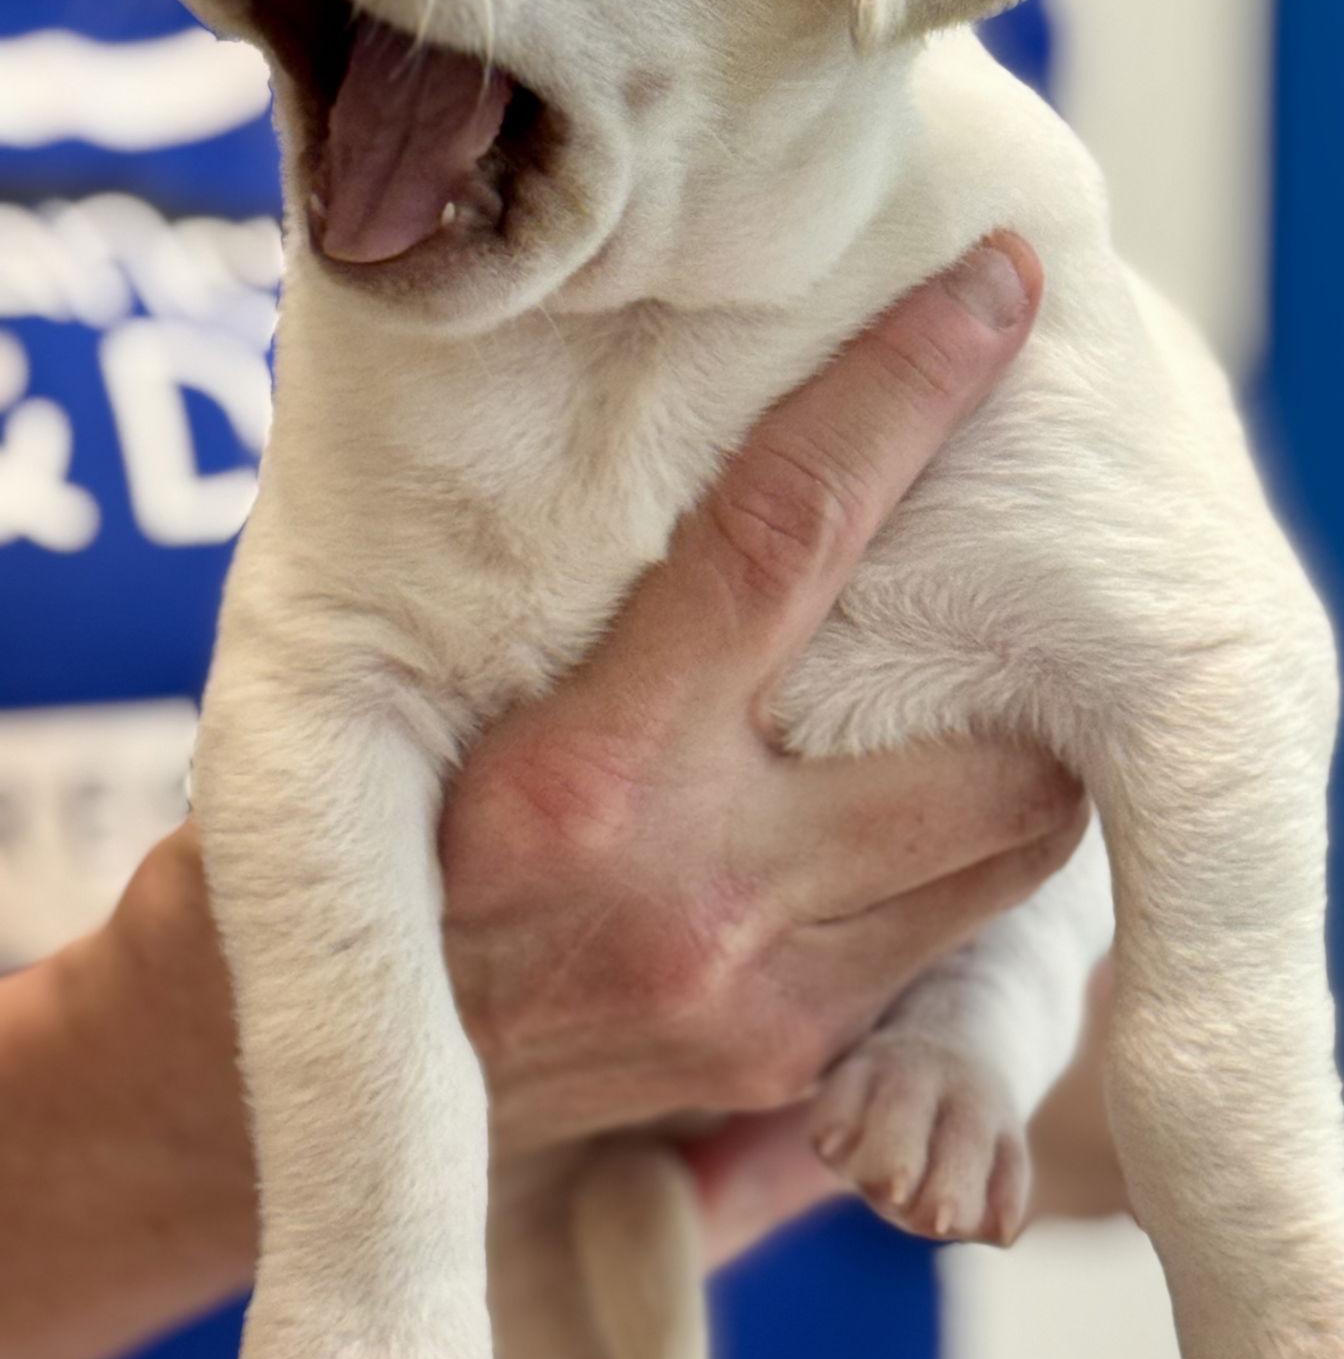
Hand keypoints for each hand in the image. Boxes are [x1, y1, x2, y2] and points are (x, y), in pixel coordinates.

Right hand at [441, 233, 1088, 1246]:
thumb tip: (720, 413)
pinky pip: (948, 953)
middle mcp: (692, 891)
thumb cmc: (361, 830)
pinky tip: (924, 818)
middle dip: (1044, 668)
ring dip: (1031, 772)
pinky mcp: (780, 1069)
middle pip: (991, 753)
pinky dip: (966, 873)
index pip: (787, 534)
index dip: (908, 392)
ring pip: (1008, 862)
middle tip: (1041, 583)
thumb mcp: (429, 693)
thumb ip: (588, 597)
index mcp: (584, 770)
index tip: (1001, 283)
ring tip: (1005, 696)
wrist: (284, 1075)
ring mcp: (755, 1000)